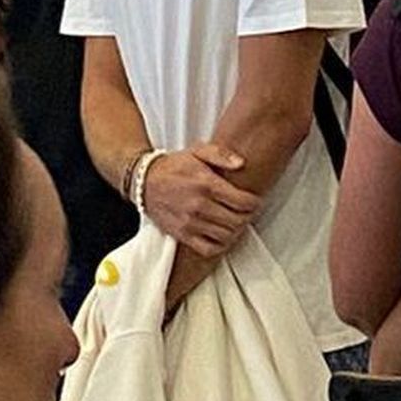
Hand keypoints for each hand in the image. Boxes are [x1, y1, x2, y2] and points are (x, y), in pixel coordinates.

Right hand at [142, 143, 259, 256]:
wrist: (144, 181)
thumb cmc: (174, 166)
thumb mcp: (197, 151)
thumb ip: (221, 155)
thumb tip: (242, 164)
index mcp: (206, 184)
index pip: (242, 201)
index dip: (254, 203)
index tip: (256, 201)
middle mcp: (200, 205)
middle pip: (237, 220)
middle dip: (248, 217)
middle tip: (249, 212)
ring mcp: (191, 223)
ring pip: (226, 236)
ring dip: (237, 231)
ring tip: (238, 222)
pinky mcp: (183, 235)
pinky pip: (209, 249)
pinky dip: (222, 245)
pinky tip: (224, 236)